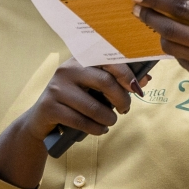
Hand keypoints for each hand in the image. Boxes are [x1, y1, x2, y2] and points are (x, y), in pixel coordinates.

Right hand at [0, 58, 139, 188]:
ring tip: (110, 122)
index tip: (137, 87)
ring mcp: (56, 88)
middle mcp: (67, 69)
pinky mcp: (50, 107)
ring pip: (93, 106)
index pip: (107, 58)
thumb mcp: (94, 89)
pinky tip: (100, 129)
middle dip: (121, 99)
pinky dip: (96, 129)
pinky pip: (81, 121)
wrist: (42, 120)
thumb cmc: (75, 101)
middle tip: (125, 108)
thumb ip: (117, 82)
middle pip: (104, 82)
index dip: (126, 72)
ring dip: (109, 118)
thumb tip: (145, 78)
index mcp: (80, 59)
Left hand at [131, 0, 188, 99]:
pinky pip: (182, 61)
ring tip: (152, 22)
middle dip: (149, 15)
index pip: (184, 8)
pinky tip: (171, 40)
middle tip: (135, 6)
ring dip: (158, 33)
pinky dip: (173, 49)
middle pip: (171, 27)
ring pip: (173, 46)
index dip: (158, 0)